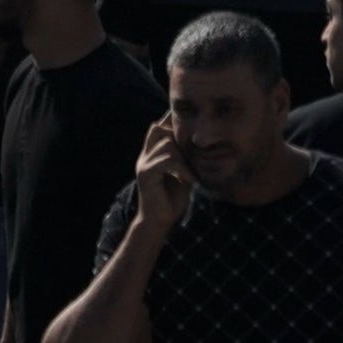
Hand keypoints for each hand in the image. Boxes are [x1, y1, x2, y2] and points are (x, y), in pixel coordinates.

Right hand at [127, 108, 190, 237]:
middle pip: (158, 128)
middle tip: (192, 155)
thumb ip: (183, 159)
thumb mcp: (181, 174)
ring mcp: (143, 164)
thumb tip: (199, 145)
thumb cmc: (172, 200)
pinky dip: (182, 169)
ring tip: (191, 173)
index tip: (190, 119)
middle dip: (177, 136)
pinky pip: (167, 160)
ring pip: (166, 143)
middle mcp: (145, 156)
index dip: (170, 120)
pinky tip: (189, 181)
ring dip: (183, 157)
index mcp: (151, 154)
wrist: (158, 222)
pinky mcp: (146, 173)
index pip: (158, 127)